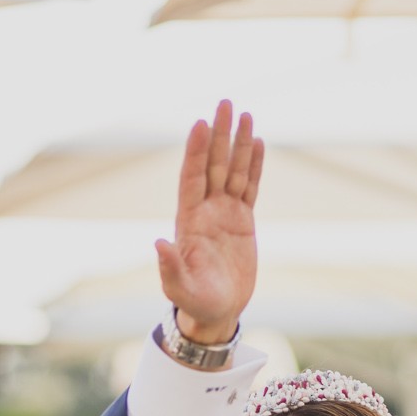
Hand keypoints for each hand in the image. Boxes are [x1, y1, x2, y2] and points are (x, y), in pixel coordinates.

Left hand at [157, 100, 262, 345]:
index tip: (201, 124)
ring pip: (232, 171)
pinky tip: (258, 142)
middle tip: (225, 103)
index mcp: (188, 221)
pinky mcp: (242, 221)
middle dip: (219, 135)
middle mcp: (205, 210)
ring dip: (238, 143)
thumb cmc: (195, 302)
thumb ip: (169, 267)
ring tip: (245, 114)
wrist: (216, 312)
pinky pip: (249, 187)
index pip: (193, 178)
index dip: (197, 152)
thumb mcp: (180, 288)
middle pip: (213, 165)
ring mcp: (224, 213)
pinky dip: (253, 165)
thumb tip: (158, 243)